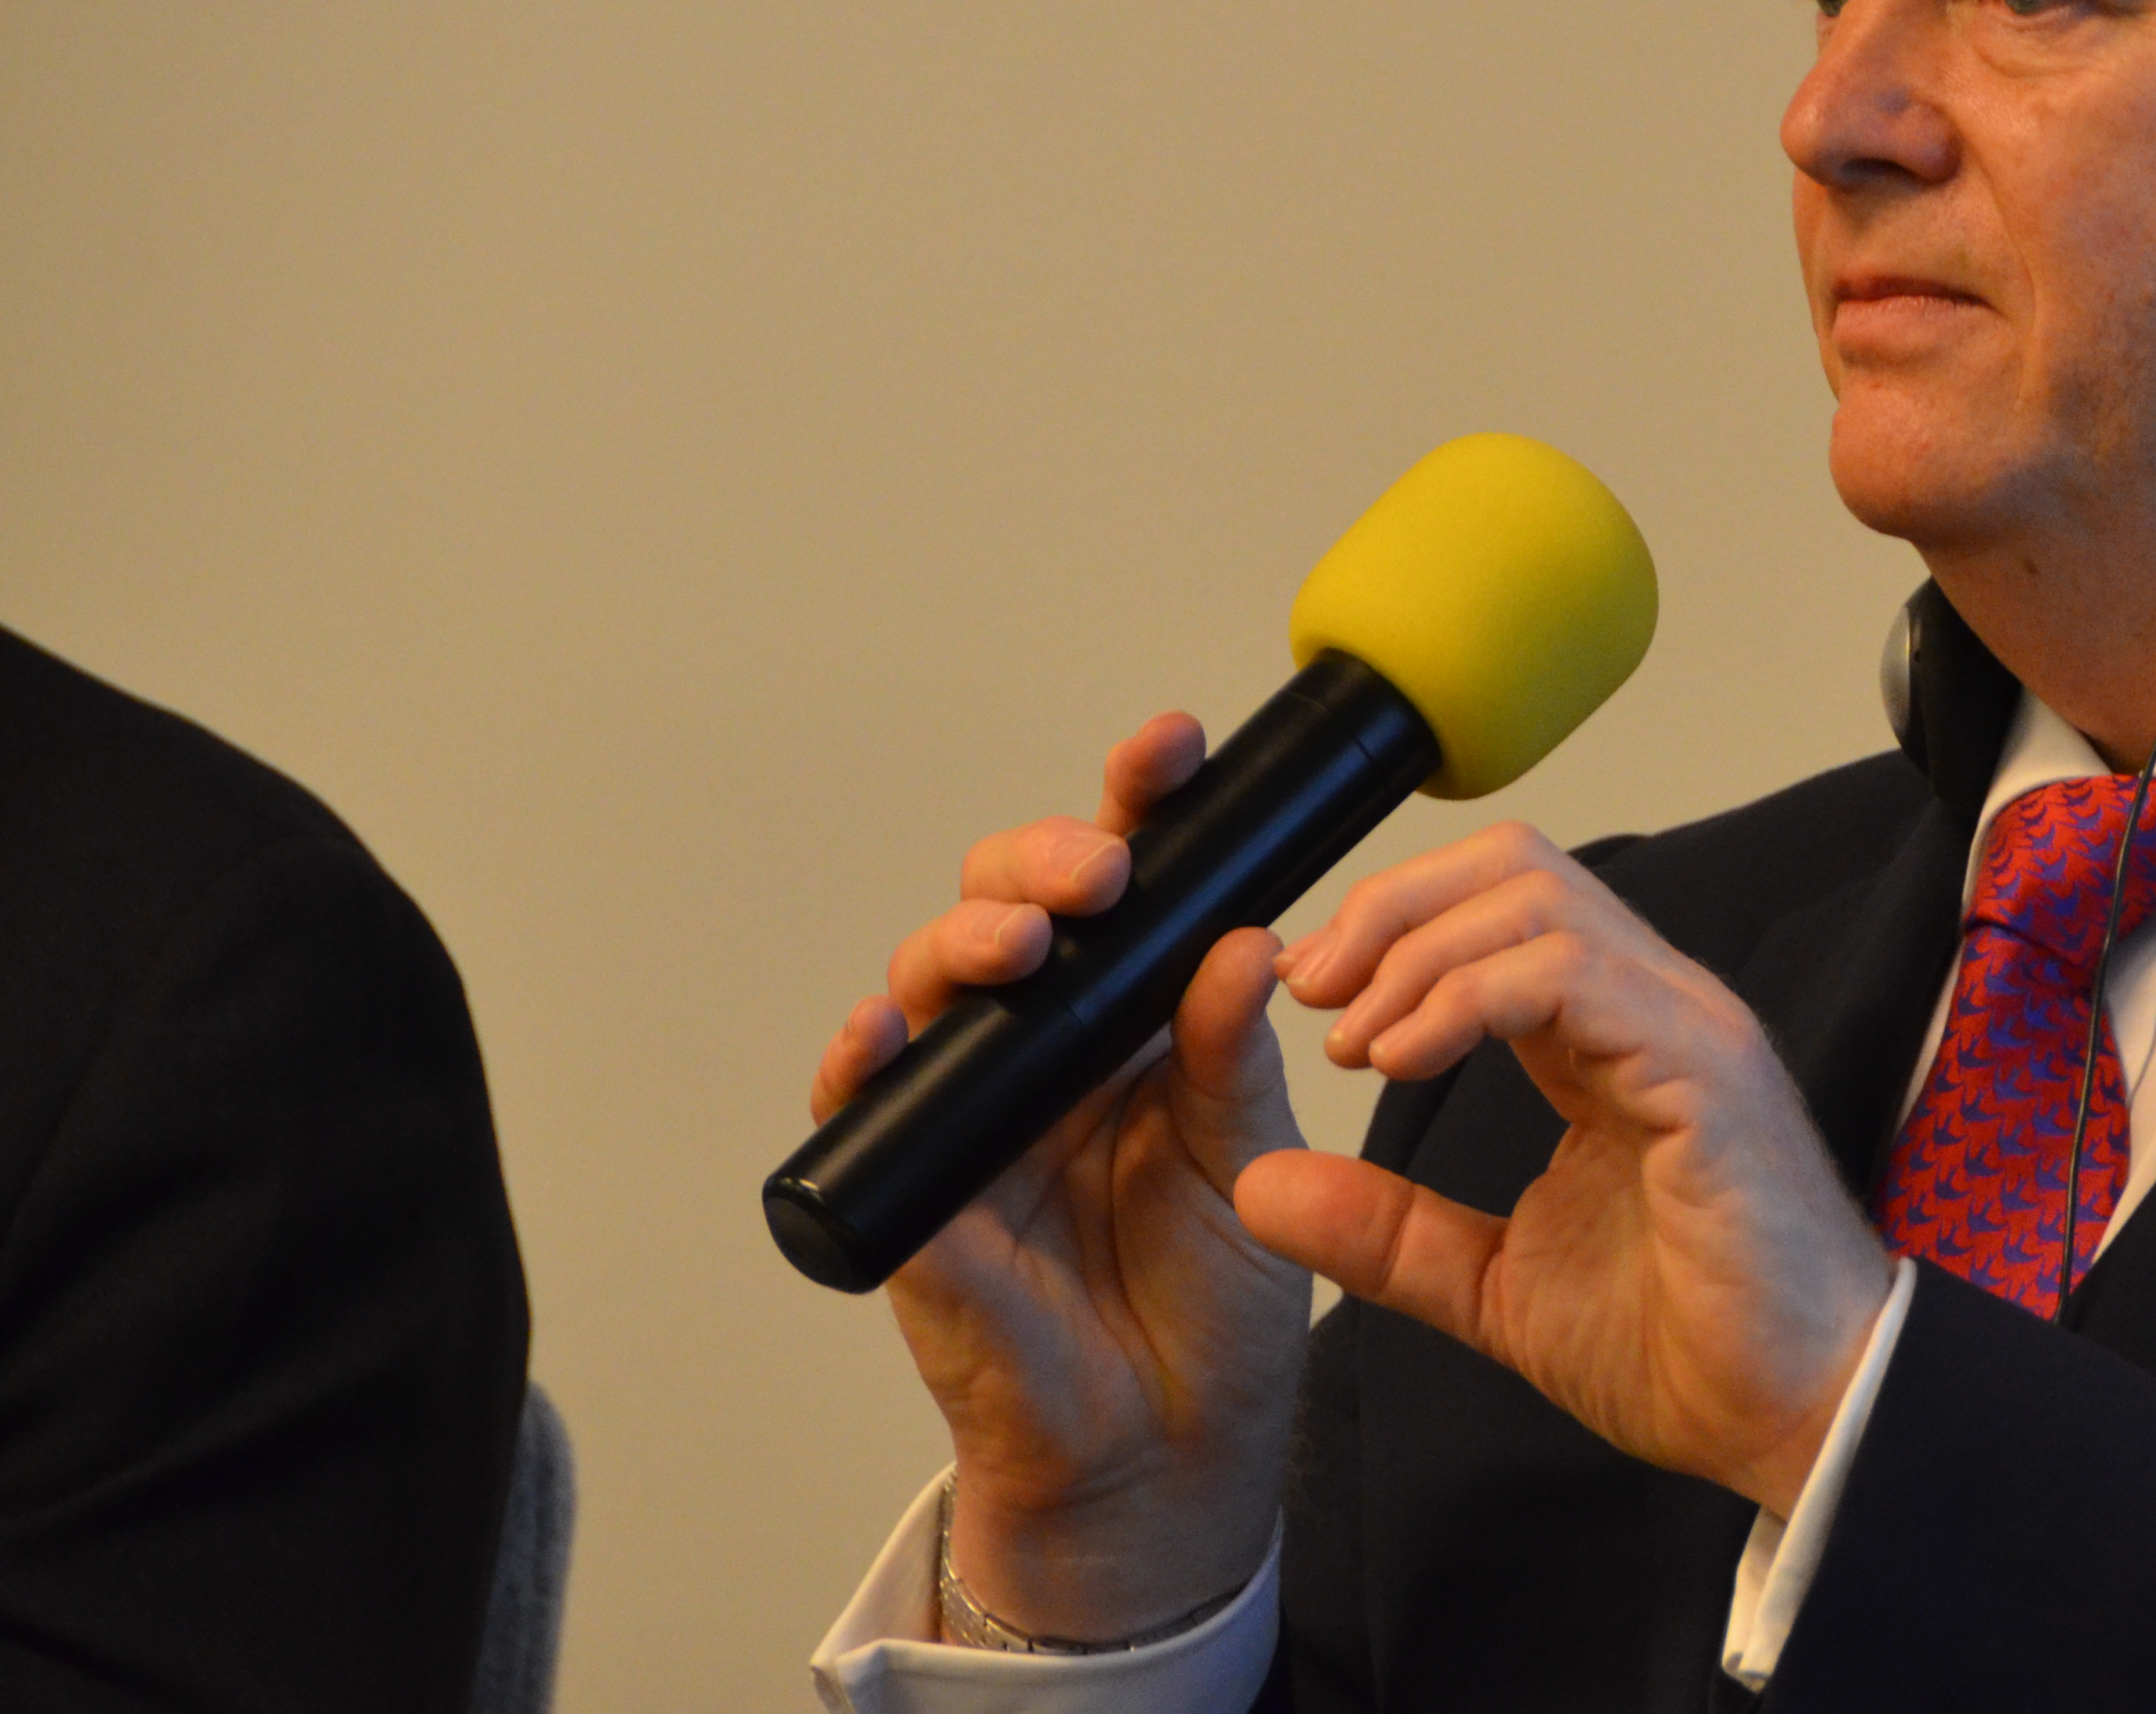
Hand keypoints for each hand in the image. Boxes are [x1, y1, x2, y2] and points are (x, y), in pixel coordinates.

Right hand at [808, 715, 1311, 1640]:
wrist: (1172, 1447)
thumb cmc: (1215, 1303)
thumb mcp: (1253, 1164)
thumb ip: (1237, 1061)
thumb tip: (1242, 942)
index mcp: (1140, 1021)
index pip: (1128, 889)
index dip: (1135, 808)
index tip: (1168, 750)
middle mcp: (1049, 1048)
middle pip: (1011, 910)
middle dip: (1040, 862)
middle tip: (1097, 872)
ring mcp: (975, 1111)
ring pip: (930, 987)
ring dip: (959, 944)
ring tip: (1016, 941)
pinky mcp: (916, 1189)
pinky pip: (864, 1108)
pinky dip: (860, 1059)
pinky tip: (880, 1029)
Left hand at [1235, 827, 1895, 1517]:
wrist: (1799, 1419)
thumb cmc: (1685, 1346)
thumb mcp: (1492, 1284)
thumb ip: (1387, 1230)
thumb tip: (1261, 1184)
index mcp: (1608, 1035)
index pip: (1496, 904)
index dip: (1388, 924)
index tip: (1306, 995)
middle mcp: (1653, 1004)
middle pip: (1512, 866)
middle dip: (1390, 908)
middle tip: (1312, 991)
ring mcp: (1686, 1026)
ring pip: (1538, 899)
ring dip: (1418, 952)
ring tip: (1354, 1037)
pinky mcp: (1704, 1069)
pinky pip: (1577, 976)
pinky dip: (1471, 997)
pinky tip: (1406, 1056)